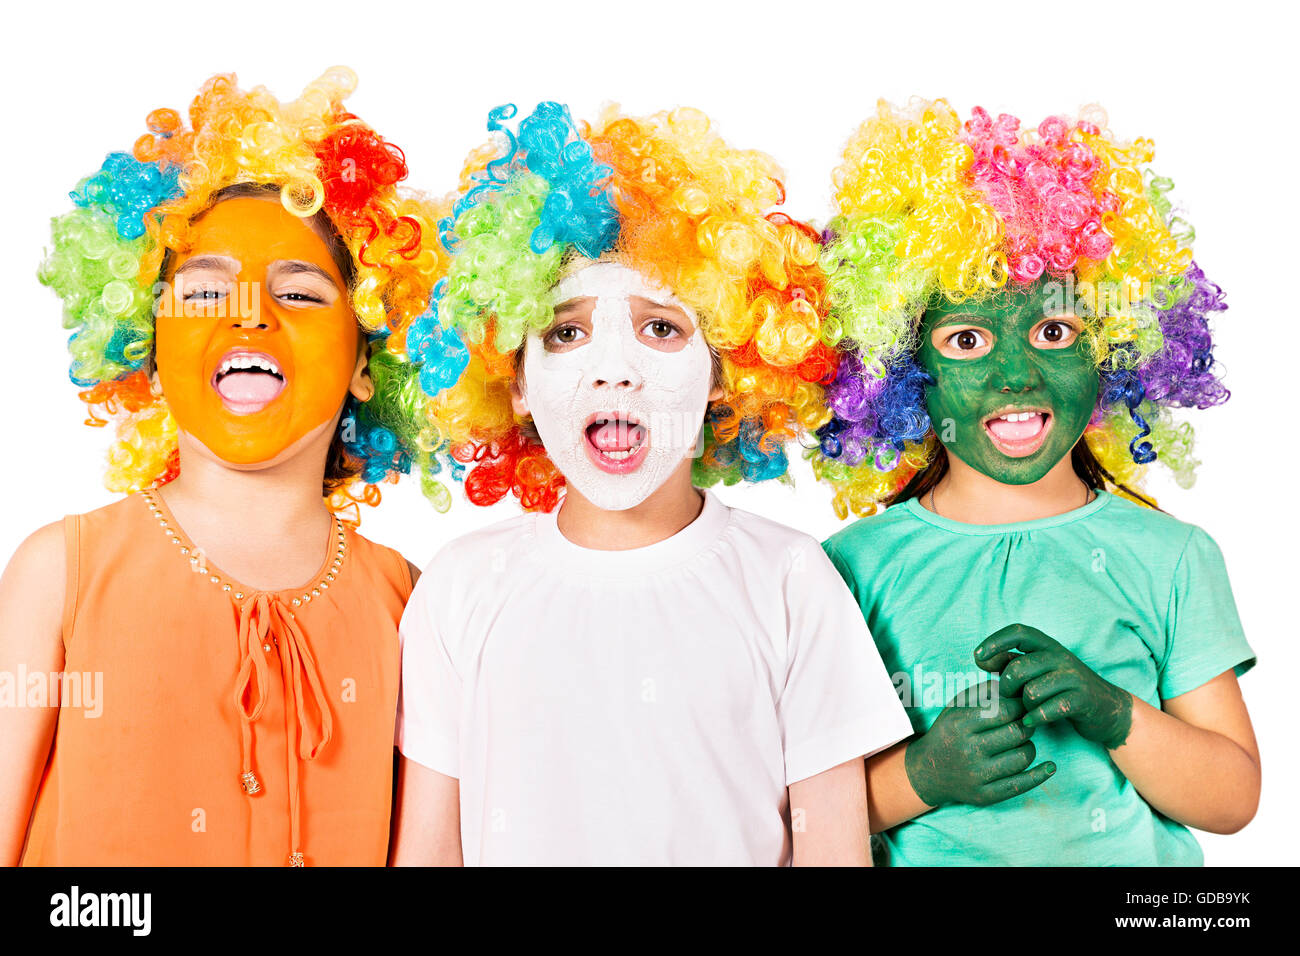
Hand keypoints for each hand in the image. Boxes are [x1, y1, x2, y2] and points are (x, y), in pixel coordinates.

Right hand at [903, 680, 1055, 808]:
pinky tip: (1050, 766)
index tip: (1023, 706)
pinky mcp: (984, 795)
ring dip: (1029, 747)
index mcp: (959, 723)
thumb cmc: (948, 732)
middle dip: (1027, 725)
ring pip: (1022, 757)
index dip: (1021, 706)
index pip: (1005, 710)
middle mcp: (967, 749)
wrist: (927, 772)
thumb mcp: (957, 706)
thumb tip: (1014, 682)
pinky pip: (1020, 785)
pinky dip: (1040, 774)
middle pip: (1016, 733)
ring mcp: (976, 775)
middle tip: (1026, 723)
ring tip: (1022, 742)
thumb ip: (983, 691)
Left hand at [975, 624, 1132, 750]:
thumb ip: (1010, 662)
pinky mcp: (1082, 699)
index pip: (1018, 632)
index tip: (977, 657)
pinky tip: (1033, 721)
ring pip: (1031, 691)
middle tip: (1011, 699)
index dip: (995, 641)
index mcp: (1047, 645)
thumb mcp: (1037, 671)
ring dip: (1024, 706)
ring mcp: (1073, 677)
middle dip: (1007, 688)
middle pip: (1018, 668)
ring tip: (1027, 710)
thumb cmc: (1061, 689)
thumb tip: (980, 659)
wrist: (1107, 709)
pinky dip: (1036, 718)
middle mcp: (1060, 656)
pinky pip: (1048, 709)